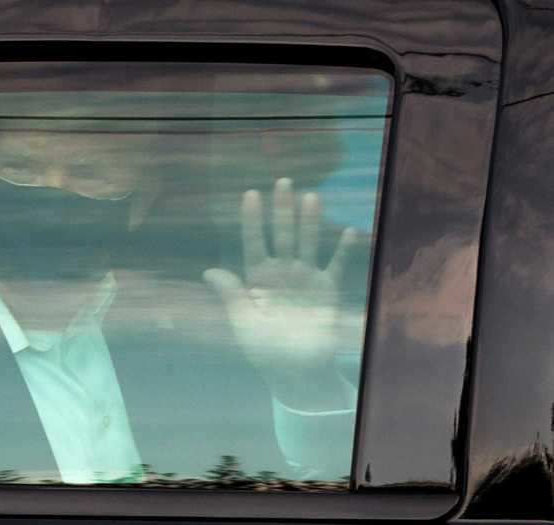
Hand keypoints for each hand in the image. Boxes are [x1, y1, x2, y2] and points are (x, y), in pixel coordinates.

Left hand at [204, 178, 361, 410]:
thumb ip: (231, 295)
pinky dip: (343, 250)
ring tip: (311, 197)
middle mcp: (282, 272)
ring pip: (307, 243)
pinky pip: (336, 265)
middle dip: (282, 210)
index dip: (252, 219)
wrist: (296, 371)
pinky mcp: (328, 290)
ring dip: (309, 221)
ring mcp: (305, 278)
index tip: (251, 194)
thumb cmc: (264, 349)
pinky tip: (350, 231)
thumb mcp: (243, 322)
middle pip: (282, 234)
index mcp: (258, 278)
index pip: (254, 242)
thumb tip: (209, 271)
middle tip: (283, 182)